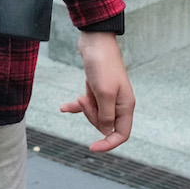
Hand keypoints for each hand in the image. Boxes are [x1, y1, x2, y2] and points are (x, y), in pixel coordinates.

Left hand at [60, 32, 133, 152]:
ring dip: (84, 109)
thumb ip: (105, 116)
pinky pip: (87, 104)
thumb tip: (105, 132)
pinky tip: (64, 107)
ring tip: (78, 97)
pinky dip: (76, 106)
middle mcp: (119, 103)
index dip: (108, 143)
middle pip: (105, 125)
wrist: (94, 41)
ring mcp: (108, 96)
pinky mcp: (97, 89)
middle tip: (84, 102)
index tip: (92, 147)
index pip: (121, 134)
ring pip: (95, 115)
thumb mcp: (104, 93)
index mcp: (126, 105)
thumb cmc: (102, 65)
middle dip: (91, 118)